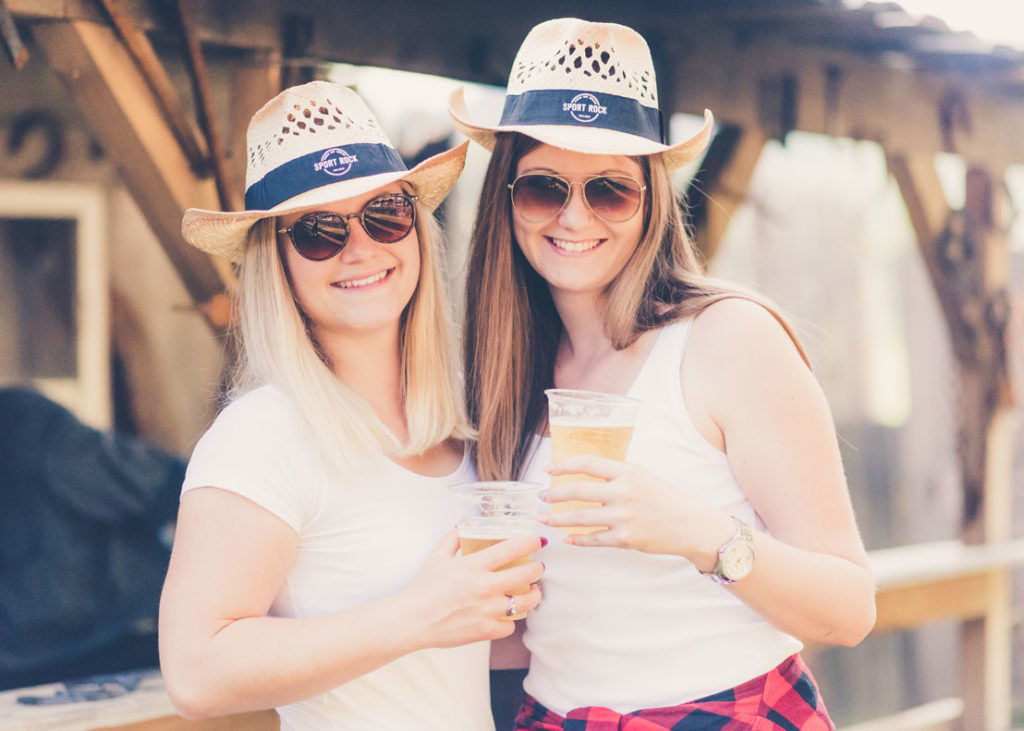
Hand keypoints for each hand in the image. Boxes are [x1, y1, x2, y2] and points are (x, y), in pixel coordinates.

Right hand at [399, 529, 543, 648]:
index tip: (536, 541)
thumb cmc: (423, 588)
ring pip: (526, 601)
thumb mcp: (437, 556)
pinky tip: (507, 614)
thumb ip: (453, 538)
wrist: (412, 620)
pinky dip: (510, 620)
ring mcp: (487, 610)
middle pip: (526, 574)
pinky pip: (510, 625)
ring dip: (533, 594)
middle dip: (537, 568)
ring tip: (533, 591)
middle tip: (537, 567)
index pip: (512, 548)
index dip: (530, 543)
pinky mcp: (485, 630)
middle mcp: (484, 586)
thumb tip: (463, 525)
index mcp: (474, 565)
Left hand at [541, 455, 730, 561]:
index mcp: (628, 472)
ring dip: (557, 518)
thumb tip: (584, 473)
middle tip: (541, 496)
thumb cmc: (665, 498)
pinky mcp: (625, 539)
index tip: (548, 469)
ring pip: (579, 518)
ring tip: (545, 518)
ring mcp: (624, 517)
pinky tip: (568, 539)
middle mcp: (624, 492)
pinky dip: (578, 540)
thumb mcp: (642, 476)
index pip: (588, 464)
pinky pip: (593, 540)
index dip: (564, 465)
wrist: (690, 525)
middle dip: (553, 494)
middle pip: (577, 490)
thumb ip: (616, 473)